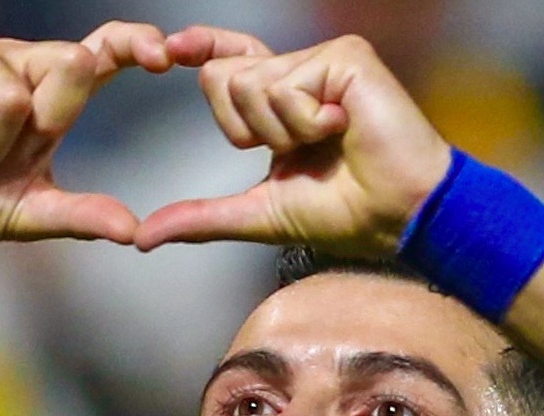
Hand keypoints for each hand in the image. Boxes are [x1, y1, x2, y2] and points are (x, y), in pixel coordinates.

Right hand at [0, 23, 172, 255]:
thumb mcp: (28, 215)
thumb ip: (80, 216)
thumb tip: (132, 231)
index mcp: (48, 95)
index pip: (102, 54)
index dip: (134, 44)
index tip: (165, 56)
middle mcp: (18, 64)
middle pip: (70, 64)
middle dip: (38, 126)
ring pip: (12, 95)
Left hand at [136, 28, 456, 256]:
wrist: (399, 215)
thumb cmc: (346, 213)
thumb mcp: (258, 214)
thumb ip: (201, 217)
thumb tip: (143, 238)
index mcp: (283, 100)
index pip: (229, 64)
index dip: (200, 49)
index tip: (169, 50)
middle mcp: (301, 71)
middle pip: (221, 76)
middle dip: (244, 129)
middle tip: (298, 149)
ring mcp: (324, 60)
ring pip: (249, 83)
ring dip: (281, 131)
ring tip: (329, 140)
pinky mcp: (345, 56)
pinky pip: (284, 85)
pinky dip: (304, 122)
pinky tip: (343, 128)